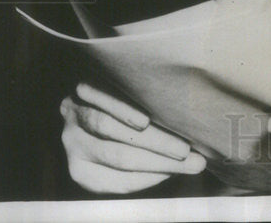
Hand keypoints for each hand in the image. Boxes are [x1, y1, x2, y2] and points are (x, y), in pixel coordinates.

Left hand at [60, 82, 205, 193]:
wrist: (91, 90)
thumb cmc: (119, 127)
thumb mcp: (124, 151)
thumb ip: (147, 161)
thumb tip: (194, 164)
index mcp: (83, 170)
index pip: (118, 179)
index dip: (153, 177)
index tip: (188, 170)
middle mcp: (73, 144)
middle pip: (118, 155)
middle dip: (160, 161)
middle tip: (196, 162)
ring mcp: (74, 116)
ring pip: (109, 130)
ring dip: (150, 140)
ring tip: (182, 146)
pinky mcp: (78, 90)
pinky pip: (97, 101)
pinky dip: (120, 112)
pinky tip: (143, 120)